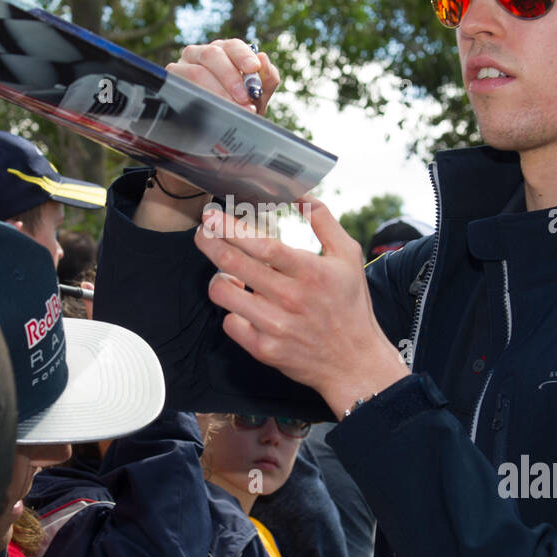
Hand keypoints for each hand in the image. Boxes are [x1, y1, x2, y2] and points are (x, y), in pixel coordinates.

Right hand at [167, 38, 279, 115]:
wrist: (216, 135)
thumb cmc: (238, 109)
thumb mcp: (257, 98)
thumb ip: (267, 79)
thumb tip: (263, 58)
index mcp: (224, 52)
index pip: (232, 45)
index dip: (243, 55)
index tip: (253, 68)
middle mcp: (202, 54)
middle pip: (212, 54)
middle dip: (230, 77)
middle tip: (245, 98)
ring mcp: (183, 67)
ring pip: (196, 72)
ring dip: (217, 92)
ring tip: (232, 110)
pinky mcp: (171, 82)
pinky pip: (181, 86)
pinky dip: (198, 98)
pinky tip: (210, 111)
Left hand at [194, 195, 409, 415]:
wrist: (354, 362)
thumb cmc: (350, 305)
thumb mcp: (348, 255)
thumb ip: (323, 220)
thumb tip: (298, 194)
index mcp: (310, 272)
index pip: (261, 244)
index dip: (230, 227)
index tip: (212, 214)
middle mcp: (290, 299)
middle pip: (233, 264)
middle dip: (209, 241)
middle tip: (203, 231)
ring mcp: (274, 326)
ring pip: (223, 293)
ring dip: (218, 277)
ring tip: (227, 271)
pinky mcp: (263, 349)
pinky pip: (229, 322)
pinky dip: (232, 311)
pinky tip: (244, 304)